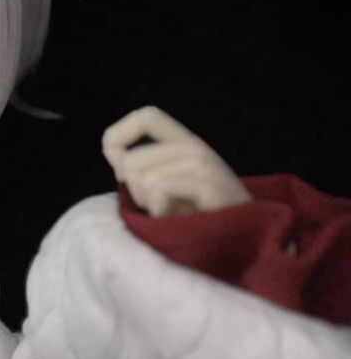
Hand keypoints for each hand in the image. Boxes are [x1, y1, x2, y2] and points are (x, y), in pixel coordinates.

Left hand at [101, 105, 251, 216]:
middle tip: (163, 207)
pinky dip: (161, 213)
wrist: (245, 242)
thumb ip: (143, 168)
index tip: (115, 160)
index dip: (119, 134)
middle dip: (136, 193)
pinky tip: (183, 220)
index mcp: (184, 143)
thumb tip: (114, 154)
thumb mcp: (167, 188)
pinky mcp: (208, 181)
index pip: (146, 116)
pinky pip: (159, 191)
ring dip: (151, 206)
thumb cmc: (200, 219)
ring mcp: (203, 162)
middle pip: (132, 160)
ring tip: (178, 214)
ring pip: (142, 178)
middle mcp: (194, 146)